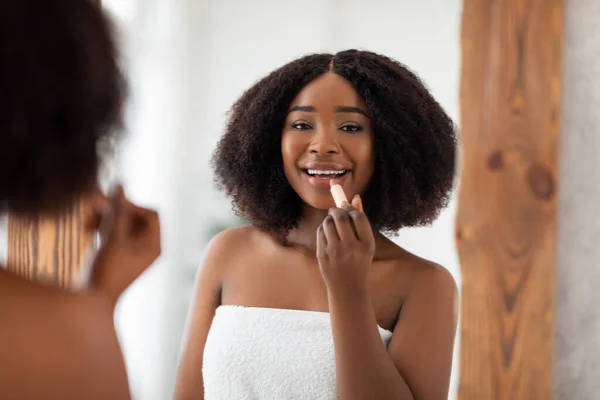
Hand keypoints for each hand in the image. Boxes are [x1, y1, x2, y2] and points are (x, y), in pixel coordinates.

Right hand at [87, 185, 160, 302]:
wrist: (90, 300)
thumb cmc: (106, 271)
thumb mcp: (112, 238)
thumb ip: (117, 211)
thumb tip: (120, 185)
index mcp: (155, 245)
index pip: (152, 214)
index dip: (133, 206)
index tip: (112, 208)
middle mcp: (148, 247)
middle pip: (136, 216)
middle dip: (114, 211)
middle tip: (94, 208)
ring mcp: (132, 249)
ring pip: (122, 222)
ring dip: (104, 217)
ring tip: (87, 222)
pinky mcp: (118, 252)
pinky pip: (113, 230)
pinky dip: (101, 226)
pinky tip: (87, 227)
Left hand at [316, 194, 374, 295]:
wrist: (347, 287)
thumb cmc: (358, 261)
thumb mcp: (365, 244)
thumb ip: (360, 220)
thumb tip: (355, 197)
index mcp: (366, 244)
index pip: (358, 216)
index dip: (351, 208)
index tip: (347, 207)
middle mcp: (351, 248)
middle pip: (341, 217)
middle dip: (336, 210)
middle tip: (336, 210)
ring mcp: (335, 252)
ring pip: (328, 223)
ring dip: (329, 219)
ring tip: (332, 223)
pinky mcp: (322, 254)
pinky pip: (321, 232)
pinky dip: (323, 229)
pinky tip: (328, 235)